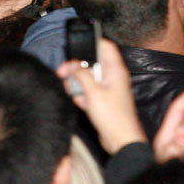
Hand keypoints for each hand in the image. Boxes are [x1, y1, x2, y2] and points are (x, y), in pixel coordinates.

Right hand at [57, 38, 147, 154]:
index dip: (91, 43)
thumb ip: (82, 75)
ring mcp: (108, 88)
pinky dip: (83, 96)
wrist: (120, 141)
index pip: (105, 46)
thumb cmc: (113, 117)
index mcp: (115, 69)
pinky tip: (82, 104)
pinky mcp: (103, 100)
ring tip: (73, 92)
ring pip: (88, 78)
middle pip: (92, 62)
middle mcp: (113, 76)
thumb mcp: (93, 93)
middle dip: (77, 68)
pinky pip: (89, 91)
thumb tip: (73, 64)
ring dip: (78, 84)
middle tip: (63, 73)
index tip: (75, 47)